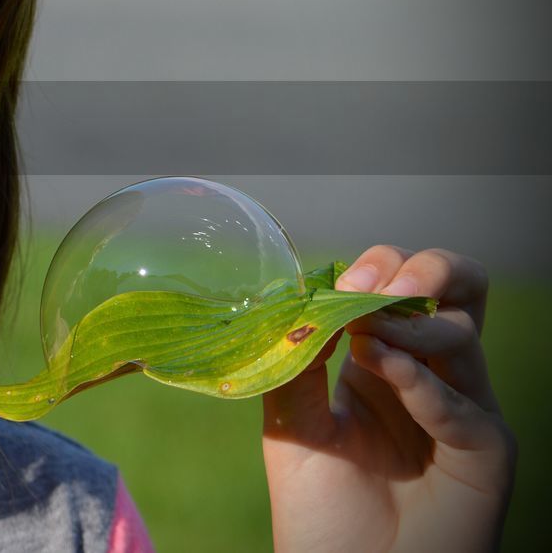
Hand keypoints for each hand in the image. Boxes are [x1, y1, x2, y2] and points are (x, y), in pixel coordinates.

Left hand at [260, 245, 515, 551]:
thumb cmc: (319, 508)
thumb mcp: (292, 422)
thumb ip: (298, 361)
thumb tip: (301, 300)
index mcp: (383, 360)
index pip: (400, 285)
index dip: (375, 270)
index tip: (337, 282)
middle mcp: (430, 375)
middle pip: (460, 289)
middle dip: (424, 269)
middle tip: (377, 286)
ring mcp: (463, 410)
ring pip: (464, 335)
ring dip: (413, 325)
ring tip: (370, 333)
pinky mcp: (486, 452)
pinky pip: (466, 405)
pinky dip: (423, 383)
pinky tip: (387, 370)